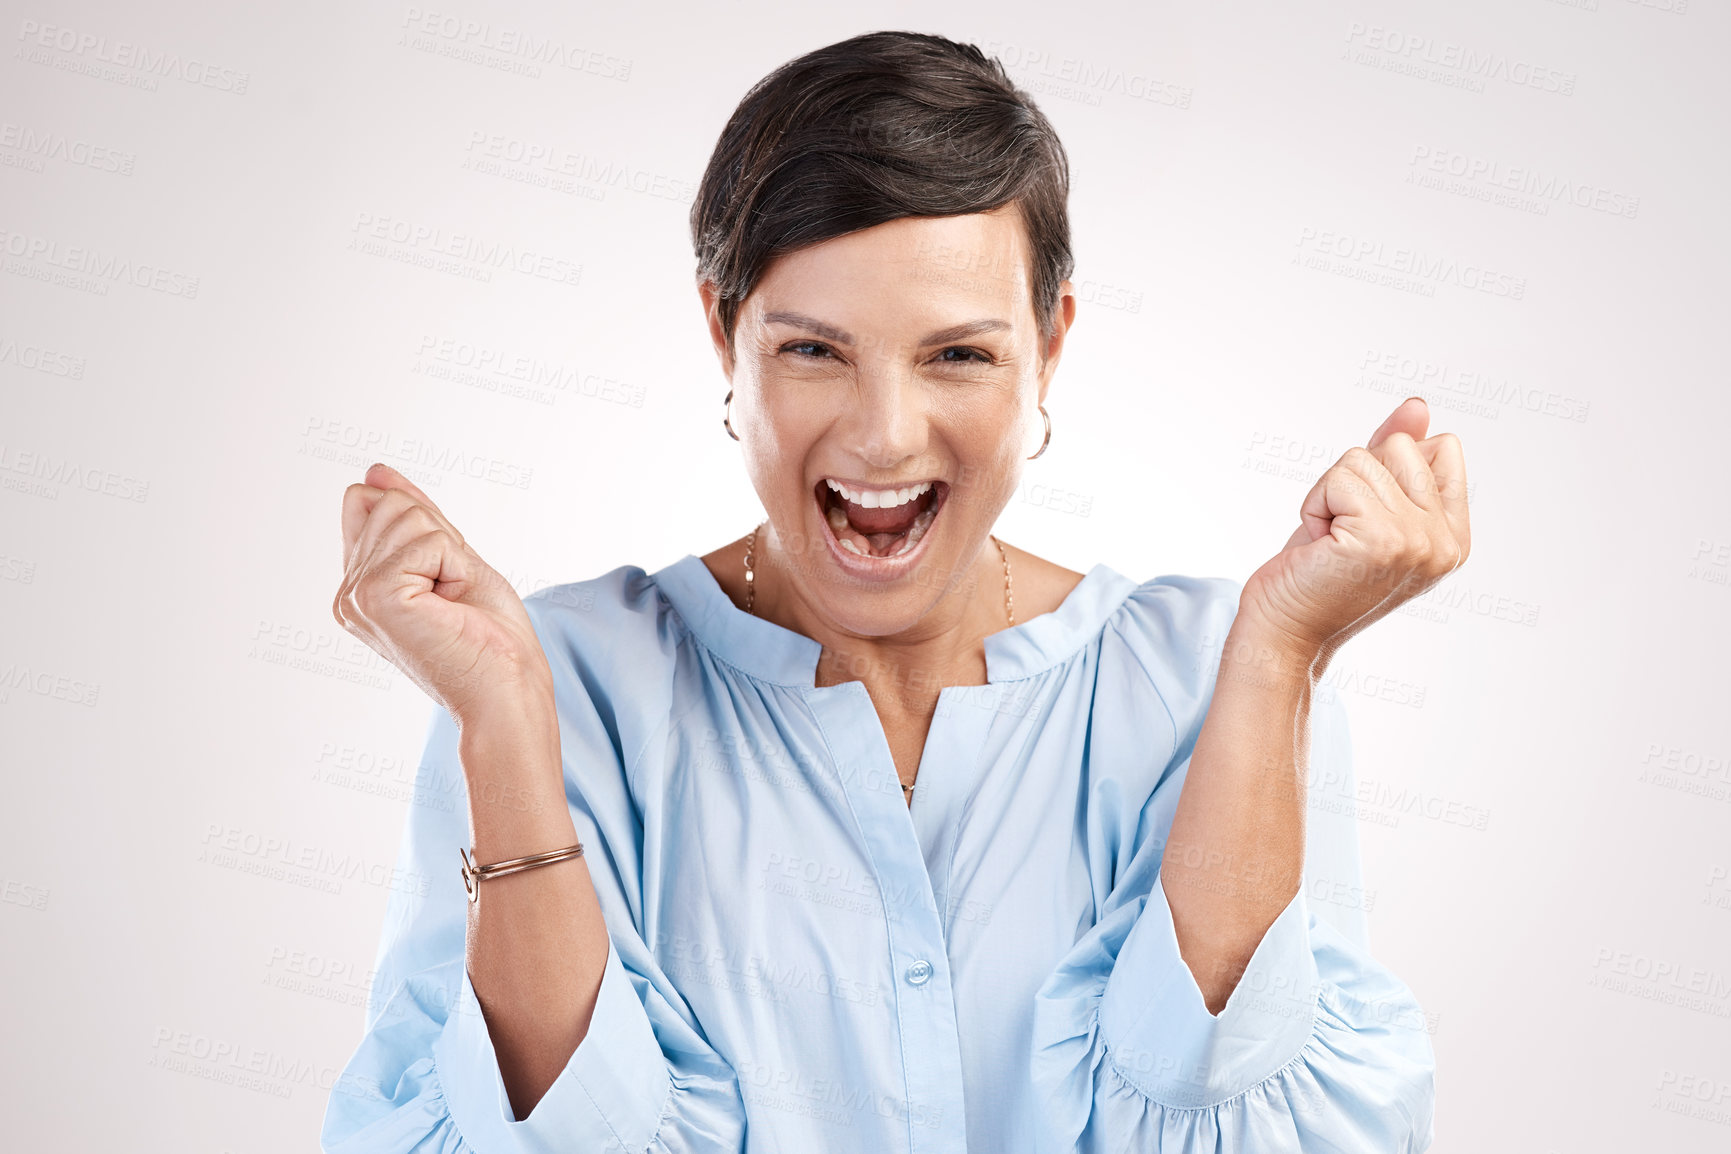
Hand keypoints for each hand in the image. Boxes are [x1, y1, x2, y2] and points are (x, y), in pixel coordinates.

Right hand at [333, 463, 551, 721]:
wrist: (507, 689)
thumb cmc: (490, 637)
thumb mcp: (452, 558)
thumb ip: (413, 517)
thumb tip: (373, 472)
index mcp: (359, 585)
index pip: (375, 501)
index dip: (427, 528)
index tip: (445, 580)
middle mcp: (348, 592)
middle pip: (392, 503)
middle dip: (441, 540)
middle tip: (454, 596)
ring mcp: (356, 595)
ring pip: (408, 514)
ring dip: (449, 555)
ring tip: (452, 604)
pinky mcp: (375, 596)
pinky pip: (426, 538)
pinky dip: (454, 565)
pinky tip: (450, 607)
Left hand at [1239, 397, 1470, 662]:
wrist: (1285, 629)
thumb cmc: (1318, 570)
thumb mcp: (1365, 504)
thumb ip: (1395, 456)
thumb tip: (1417, 406)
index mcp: (1455, 534)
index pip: (1441, 447)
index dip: (1387, 468)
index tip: (1366, 519)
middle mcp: (1446, 542)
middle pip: (1399, 447)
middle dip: (1353, 480)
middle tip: (1341, 534)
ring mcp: (1419, 541)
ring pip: (1363, 460)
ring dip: (1329, 496)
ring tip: (1329, 542)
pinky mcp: (1382, 539)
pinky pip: (1338, 478)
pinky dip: (1314, 506)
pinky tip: (1318, 546)